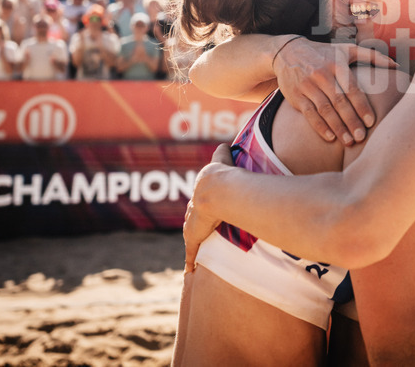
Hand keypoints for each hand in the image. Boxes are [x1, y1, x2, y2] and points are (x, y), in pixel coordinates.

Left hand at [182, 149, 230, 271]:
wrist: (215, 190)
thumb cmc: (221, 175)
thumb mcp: (222, 161)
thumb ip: (223, 152)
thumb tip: (224, 142)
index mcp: (201, 193)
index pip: (197, 202)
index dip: (200, 206)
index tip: (202, 210)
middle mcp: (194, 209)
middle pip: (192, 219)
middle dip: (194, 225)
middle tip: (200, 231)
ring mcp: (193, 225)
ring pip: (191, 237)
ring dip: (193, 244)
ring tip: (196, 254)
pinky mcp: (194, 238)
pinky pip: (191, 254)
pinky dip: (190, 262)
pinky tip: (189, 272)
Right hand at [273, 38, 396, 144]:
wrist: (288, 51)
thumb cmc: (325, 54)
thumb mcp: (347, 50)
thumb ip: (372, 57)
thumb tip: (397, 65)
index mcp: (337, 64)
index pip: (351, 88)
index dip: (361, 106)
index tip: (371, 122)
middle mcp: (321, 74)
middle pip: (339, 101)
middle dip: (351, 121)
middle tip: (362, 137)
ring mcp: (307, 85)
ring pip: (324, 110)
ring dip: (337, 127)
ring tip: (349, 141)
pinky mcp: (296, 96)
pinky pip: (309, 113)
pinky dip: (319, 126)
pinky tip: (330, 137)